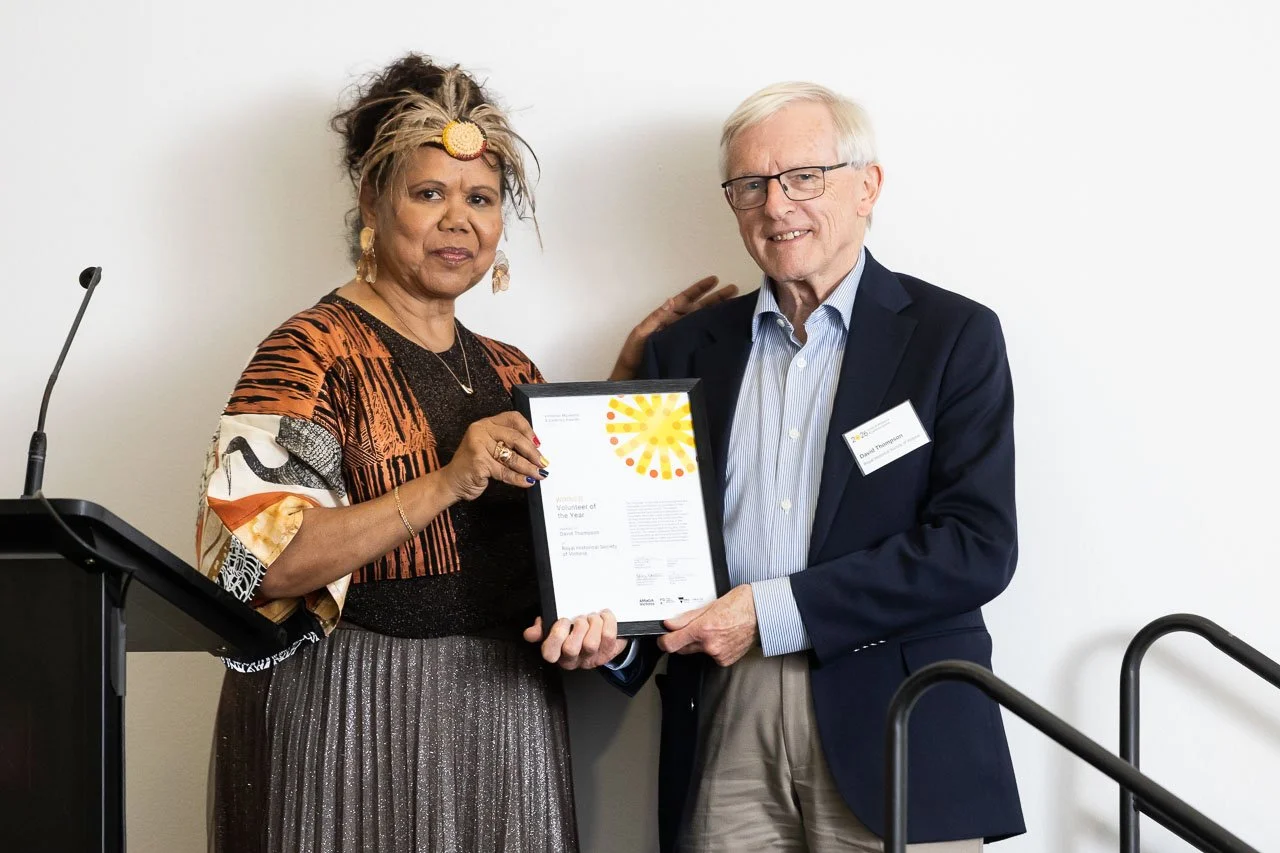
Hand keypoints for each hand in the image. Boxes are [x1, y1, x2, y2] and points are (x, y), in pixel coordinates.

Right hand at [440, 411, 546, 501]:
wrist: (451, 482)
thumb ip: (507, 444)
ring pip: (512, 457)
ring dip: (529, 468)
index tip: (538, 443)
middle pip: (515, 438)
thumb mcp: (488, 448)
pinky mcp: (479, 463)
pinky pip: (505, 472)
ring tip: (539, 474)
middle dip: (532, 452)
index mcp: (486, 424)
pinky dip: (519, 479)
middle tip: (542, 462)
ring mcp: (478, 446)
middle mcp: (481, 431)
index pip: (513, 418)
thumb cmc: (473, 465)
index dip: (528, 430)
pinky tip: (527, 481)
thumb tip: (535, 451)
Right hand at [524, 611, 628, 669]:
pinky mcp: (607, 653)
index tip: (563, 621)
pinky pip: (607, 636)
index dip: (556, 635)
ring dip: (593, 624)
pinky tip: (603, 617)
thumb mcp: (556, 627)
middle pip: (571, 649)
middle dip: (577, 628)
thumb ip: (542, 628)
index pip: (550, 654)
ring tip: (592, 618)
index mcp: (558, 653)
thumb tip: (530, 633)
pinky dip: (607, 621)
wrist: (602, 633)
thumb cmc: (575, 630)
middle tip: (580, 619)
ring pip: (591, 643)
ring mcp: (591, 658)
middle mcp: (573, 659)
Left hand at [609, 276, 738, 379]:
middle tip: (733, 289)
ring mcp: (682, 336)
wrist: (634, 375)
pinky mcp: (686, 349)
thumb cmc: (634, 352)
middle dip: (716, 298)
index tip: (714, 280)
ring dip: (717, 312)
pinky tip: (723, 330)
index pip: (686, 299)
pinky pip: (701, 338)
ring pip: (703, 320)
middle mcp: (677, 324)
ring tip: (733, 305)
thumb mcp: (642, 332)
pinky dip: (712, 332)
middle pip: (700, 307)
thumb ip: (656, 317)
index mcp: (667, 316)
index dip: (699, 289)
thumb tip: (671, 300)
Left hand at [657, 584, 757, 666]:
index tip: (663, 638)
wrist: (763, 614)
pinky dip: (713, 648)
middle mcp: (710, 645)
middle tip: (692, 627)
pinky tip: (722, 636)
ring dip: (700, 643)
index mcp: (703, 629)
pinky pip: (711, 656)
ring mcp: (719, 655)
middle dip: (683, 640)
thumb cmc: (741, 604)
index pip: (672, 643)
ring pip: (698, 651)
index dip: (663, 641)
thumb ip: (687, 617)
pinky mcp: (726, 660)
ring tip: (714, 628)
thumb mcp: (710, 605)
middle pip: (683, 648)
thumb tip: (670, 624)